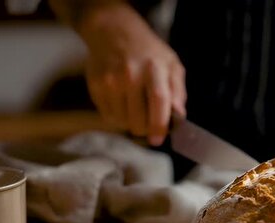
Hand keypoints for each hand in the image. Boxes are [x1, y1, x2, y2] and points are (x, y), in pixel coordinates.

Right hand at [80, 4, 185, 145]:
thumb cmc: (149, 53)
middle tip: (151, 126)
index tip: (158, 139)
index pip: (158, 100)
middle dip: (146, 129)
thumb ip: (178, 92)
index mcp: (154, 68)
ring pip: (123, 121)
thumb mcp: (172, 65)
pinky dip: (119, 118)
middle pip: (138, 118)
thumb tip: (179, 116)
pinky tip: (124, 105)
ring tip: (137, 110)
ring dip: (132, 124)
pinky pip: (108, 116)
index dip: (160, 124)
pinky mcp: (96, 86)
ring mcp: (110, 80)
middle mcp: (130, 74)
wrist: (113, 32)